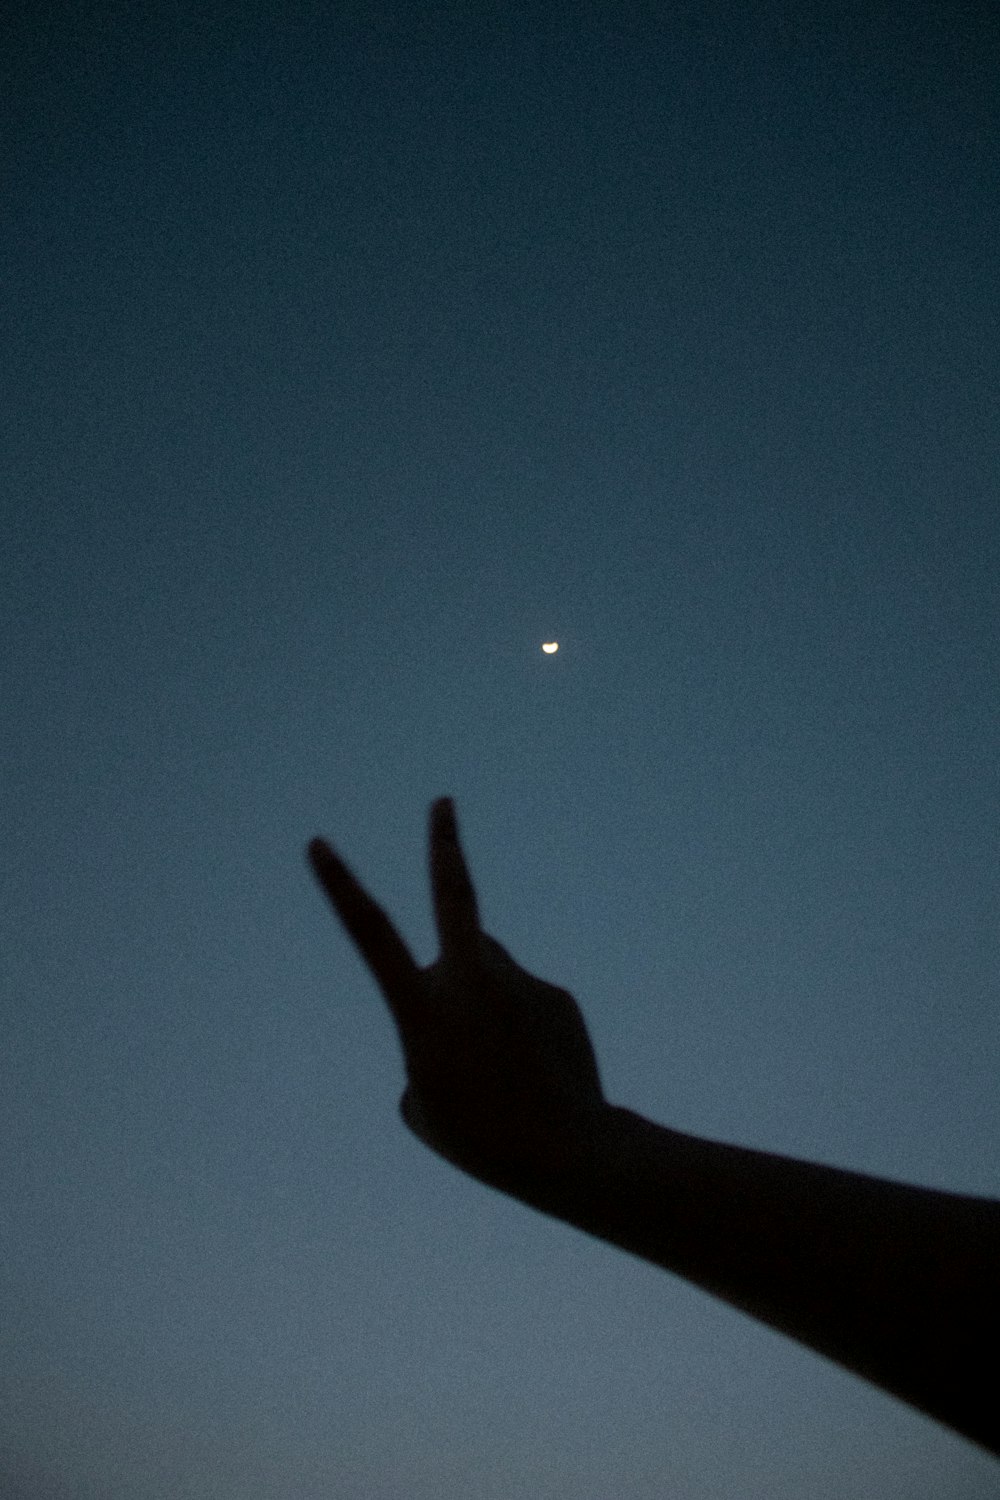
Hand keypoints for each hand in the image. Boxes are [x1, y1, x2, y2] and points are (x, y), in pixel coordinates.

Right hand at [308, 798, 605, 1192]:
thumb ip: (429, 1041)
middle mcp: (470, 979)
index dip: (341, 886)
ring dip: (482, 996)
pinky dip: (519, 1028)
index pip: (371, 934)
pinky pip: (523, 1001)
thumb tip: (465, 1009)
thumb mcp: (424, 1104)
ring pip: (488, 969)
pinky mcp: (556, 995)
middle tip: (443, 803)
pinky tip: (532, 1071)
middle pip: (456, 894)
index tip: (319, 844)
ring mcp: (518, 982)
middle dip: (445, 844)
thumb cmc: (480, 1137)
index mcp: (422, 1007)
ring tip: (496, 1059)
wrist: (567, 1151)